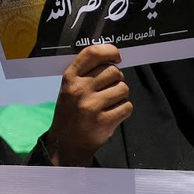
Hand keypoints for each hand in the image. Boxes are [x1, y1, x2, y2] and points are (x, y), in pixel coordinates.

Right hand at [44, 43, 131, 166]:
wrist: (66, 142)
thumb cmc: (70, 110)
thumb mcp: (69, 86)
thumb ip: (86, 71)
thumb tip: (112, 56)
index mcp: (70, 77)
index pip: (93, 53)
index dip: (109, 51)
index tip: (116, 56)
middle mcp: (80, 89)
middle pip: (114, 71)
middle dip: (117, 79)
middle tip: (110, 88)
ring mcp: (91, 106)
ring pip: (123, 89)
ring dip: (121, 95)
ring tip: (110, 102)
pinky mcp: (104, 121)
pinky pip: (127, 106)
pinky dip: (123, 109)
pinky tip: (113, 113)